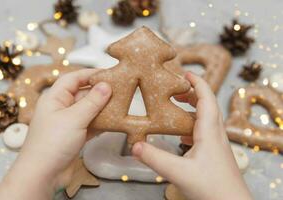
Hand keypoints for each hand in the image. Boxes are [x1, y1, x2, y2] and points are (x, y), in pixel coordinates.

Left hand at [0, 69, 111, 199]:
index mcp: (55, 98)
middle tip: (119, 89)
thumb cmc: (52, 143)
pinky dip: (101, 123)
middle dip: (100, 92)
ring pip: (89, 110)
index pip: (73, 79)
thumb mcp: (74, 118)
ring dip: (102, 108)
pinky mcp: (75, 136)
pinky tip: (114, 122)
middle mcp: (61, 108)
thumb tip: (106, 86)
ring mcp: (69, 123)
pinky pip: (91, 124)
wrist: (43, 175)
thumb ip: (92, 101)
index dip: (90, 74)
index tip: (108, 73)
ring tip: (120, 104)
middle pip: (83, 94)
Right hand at [132, 73, 251, 199]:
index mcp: (209, 132)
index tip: (185, 72)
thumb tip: (135, 145)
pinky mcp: (214, 153)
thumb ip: (155, 159)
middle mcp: (216, 134)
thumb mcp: (179, 173)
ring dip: (193, 108)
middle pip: (207, 105)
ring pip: (206, 118)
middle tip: (176, 90)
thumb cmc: (213, 189)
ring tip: (177, 107)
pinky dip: (193, 125)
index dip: (197, 83)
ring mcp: (216, 144)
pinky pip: (204, 132)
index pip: (206, 99)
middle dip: (193, 93)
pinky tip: (183, 135)